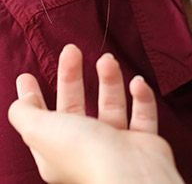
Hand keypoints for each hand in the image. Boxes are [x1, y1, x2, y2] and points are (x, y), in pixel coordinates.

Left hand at [8, 45, 184, 183]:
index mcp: (57, 151)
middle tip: (72, 50)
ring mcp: (116, 144)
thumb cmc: (85, 153)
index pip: (40, 120)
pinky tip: (137, 82)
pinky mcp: (143, 140)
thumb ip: (26, 114)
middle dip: (72, 77)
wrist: (131, 173)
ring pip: (111, 105)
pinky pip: (142, 113)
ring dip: (110, 80)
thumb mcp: (41, 130)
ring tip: (107, 59)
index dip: (33, 97)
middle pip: (76, 106)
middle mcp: (85, 148)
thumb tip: (19, 102)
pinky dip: (141, 96)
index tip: (27, 75)